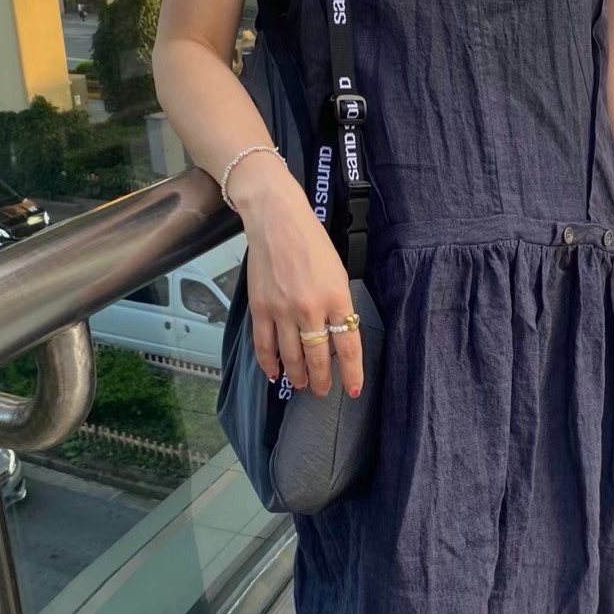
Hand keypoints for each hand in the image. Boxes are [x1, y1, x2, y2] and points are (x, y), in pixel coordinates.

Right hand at [228, 153, 363, 399]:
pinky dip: (268, 363)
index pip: (349, 347)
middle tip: (322, 393)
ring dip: (297, 376)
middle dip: (322, 381)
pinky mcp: (261, 308)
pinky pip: (264, 345)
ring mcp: (283, 310)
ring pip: (291, 357)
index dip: (352, 374)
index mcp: (337, 298)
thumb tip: (337, 334)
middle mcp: (310, 309)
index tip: (353, 390)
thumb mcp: (338, 272)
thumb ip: (338, 304)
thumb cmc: (311, 241)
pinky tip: (274, 374)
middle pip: (319, 358)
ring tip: (300, 386)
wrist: (277, 220)